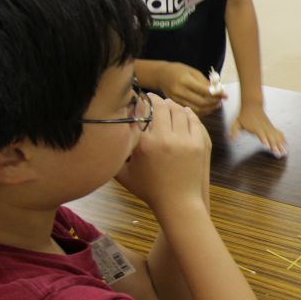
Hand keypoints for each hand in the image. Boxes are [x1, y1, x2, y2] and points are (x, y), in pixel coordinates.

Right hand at [116, 95, 210, 214]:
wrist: (178, 202)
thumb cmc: (149, 189)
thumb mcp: (123, 173)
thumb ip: (114, 154)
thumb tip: (102, 138)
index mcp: (144, 144)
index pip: (140, 112)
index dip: (138, 101)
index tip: (137, 98)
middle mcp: (165, 138)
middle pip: (161, 107)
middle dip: (156, 99)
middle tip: (153, 97)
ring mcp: (184, 140)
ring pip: (179, 111)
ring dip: (173, 105)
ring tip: (168, 103)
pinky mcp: (199, 144)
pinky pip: (194, 121)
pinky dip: (189, 114)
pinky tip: (184, 111)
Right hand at [157, 62, 223, 115]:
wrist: (161, 75)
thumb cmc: (179, 71)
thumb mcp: (193, 71)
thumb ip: (205, 82)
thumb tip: (219, 91)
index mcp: (185, 80)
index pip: (204, 90)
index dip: (217, 94)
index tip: (225, 95)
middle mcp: (179, 91)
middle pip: (201, 102)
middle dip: (214, 103)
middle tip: (220, 101)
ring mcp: (176, 99)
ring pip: (197, 109)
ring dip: (209, 109)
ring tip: (215, 105)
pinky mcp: (176, 105)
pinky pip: (191, 111)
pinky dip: (202, 111)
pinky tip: (207, 107)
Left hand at [230, 102, 286, 157]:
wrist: (252, 105)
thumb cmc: (243, 115)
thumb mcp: (236, 123)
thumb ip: (233, 131)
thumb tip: (230, 138)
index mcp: (255, 127)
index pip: (261, 134)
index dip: (264, 139)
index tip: (268, 146)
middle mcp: (264, 128)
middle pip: (271, 137)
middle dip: (275, 146)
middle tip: (279, 154)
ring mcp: (269, 127)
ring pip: (276, 137)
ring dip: (281, 145)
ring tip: (285, 152)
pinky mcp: (271, 127)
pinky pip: (278, 134)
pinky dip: (283, 139)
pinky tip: (286, 145)